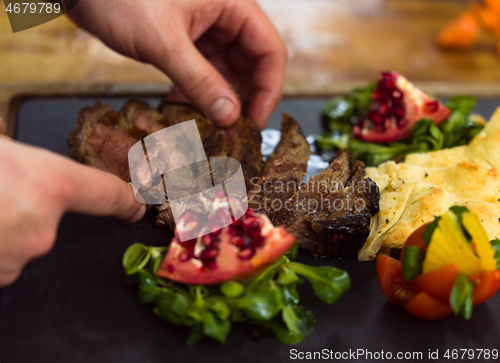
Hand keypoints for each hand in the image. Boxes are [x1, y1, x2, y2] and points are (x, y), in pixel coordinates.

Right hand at [0, 139, 144, 286]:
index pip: (107, 194)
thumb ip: (26, 164)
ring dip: (7, 229)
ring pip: (23, 243)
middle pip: (50, 220)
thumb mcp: (2, 150)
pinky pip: (4, 259)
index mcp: (49, 187)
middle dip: (26, 208)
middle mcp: (43, 231)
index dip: (125, 199)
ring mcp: (20, 260)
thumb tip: (27, 163)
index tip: (136, 204)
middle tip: (1, 192)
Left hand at [68, 0, 286, 128]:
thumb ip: (199, 80)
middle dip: (243, 98)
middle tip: (234, 129)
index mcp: (232, 4)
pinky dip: (196, 93)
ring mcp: (205, 30)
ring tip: (208, 124)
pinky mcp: (186, 41)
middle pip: (251, 64)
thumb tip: (229, 115)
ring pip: (226, 72)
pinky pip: (203, 73)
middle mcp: (224, 17)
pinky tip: (183, 109)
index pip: (269, 50)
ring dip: (218, 100)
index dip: (269, 88)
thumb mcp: (165, 42)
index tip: (256, 120)